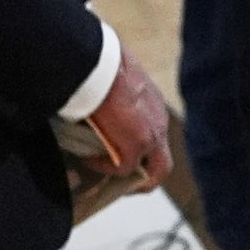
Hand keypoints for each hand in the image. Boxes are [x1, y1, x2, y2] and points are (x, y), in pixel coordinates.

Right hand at [81, 56, 173, 189]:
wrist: (99, 64)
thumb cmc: (101, 64)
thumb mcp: (113, 80)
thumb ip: (111, 94)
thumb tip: (89, 93)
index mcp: (153, 105)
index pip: (154, 137)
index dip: (140, 152)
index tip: (118, 155)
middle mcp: (159, 122)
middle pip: (162, 163)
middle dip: (145, 177)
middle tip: (121, 185)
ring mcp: (152, 136)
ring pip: (154, 172)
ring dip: (131, 180)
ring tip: (107, 182)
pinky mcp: (137, 145)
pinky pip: (124, 169)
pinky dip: (106, 169)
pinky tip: (87, 161)